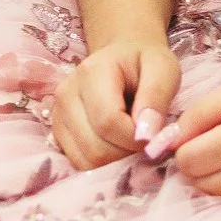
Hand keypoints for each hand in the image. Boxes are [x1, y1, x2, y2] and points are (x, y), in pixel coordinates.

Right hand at [51, 38, 180, 170]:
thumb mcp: (164, 68)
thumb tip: (146, 135)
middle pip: (95, 148)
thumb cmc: (145, 63)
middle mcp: (67, 94)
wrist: (123, 57)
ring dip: (114, 160)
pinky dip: (101, 163)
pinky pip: (79, 163)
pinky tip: (115, 143)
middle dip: (126, 151)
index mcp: (92, 72)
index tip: (153, 132)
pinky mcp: (57, 132)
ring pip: (85, 161)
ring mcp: (58, 114)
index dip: (135, 138)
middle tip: (143, 137)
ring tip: (129, 138)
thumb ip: (157, 96)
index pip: (108, 122)